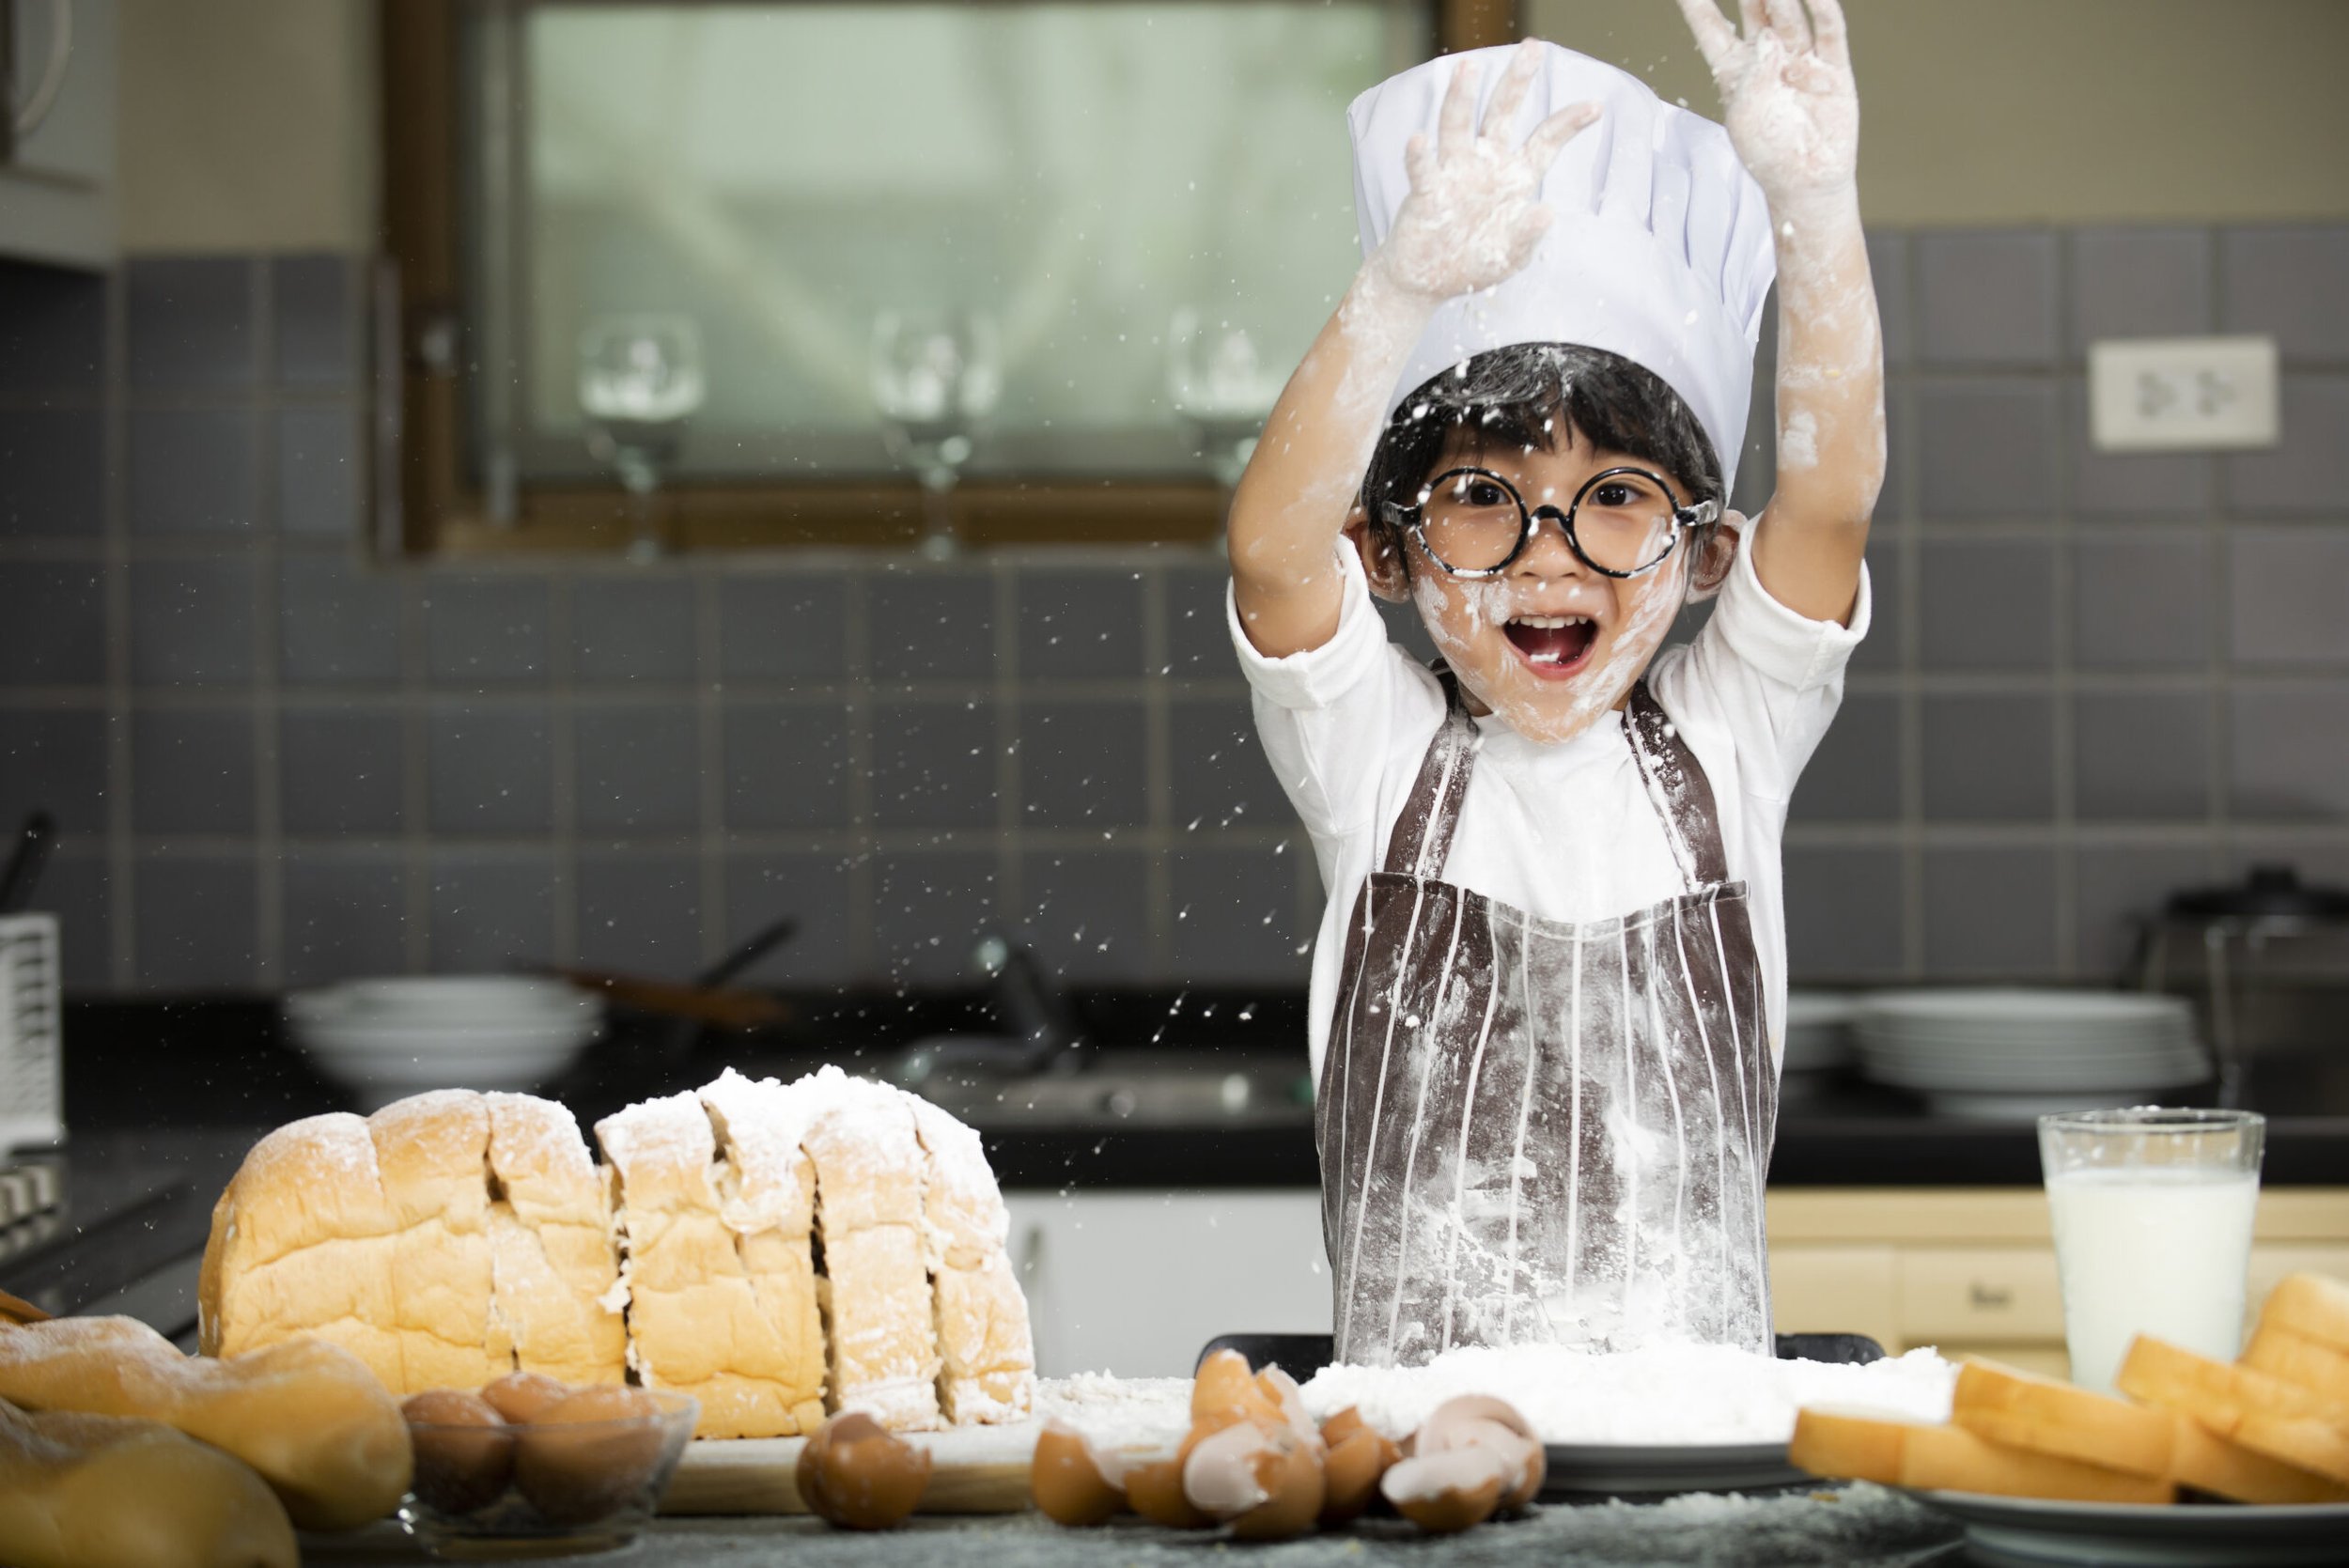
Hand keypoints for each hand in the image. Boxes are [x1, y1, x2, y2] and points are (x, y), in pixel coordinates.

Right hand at [1369, 39, 1600, 302]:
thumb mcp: (1510, 257)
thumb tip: (1546, 213)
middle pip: (1502, 114)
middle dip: (1518, 82)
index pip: (1545, 141)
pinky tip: (1419, 139)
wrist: (1428, 281)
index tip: (1596, 106)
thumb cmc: (1474, 262)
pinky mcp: (1426, 193)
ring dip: (1461, 98)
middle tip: (1533, 49)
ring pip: (1458, 126)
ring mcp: (1453, 174)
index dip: (1568, 123)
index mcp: (1514, 177)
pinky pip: (1423, 170)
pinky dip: (1420, 156)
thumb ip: (1528, 237)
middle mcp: (1485, 165)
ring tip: (1467, 68)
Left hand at [1675, 0, 1857, 213]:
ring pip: (1789, 14)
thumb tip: (1770, 40)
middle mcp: (1767, 56)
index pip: (1711, 27)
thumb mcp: (1744, 115)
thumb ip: (1752, 75)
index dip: (1698, 5)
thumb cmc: (1767, 154)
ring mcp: (1801, 58)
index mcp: (1734, 69)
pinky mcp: (1833, 67)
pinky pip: (1828, 31)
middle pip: (1754, 7)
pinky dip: (1822, 9)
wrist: (1805, 183)